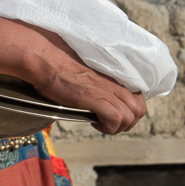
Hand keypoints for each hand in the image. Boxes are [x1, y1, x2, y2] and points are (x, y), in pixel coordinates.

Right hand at [25, 27, 146, 134]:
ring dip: (117, 127)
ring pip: (130, 117)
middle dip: (127, 122)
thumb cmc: (57, 61)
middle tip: (108, 122)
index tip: (113, 112)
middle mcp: (114, 82)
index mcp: (113, 74)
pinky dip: (108, 127)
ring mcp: (106, 89)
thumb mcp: (85, 69)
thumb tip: (95, 87)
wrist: (44, 58)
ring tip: (100, 123)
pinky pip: (116, 119)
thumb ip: (98, 77)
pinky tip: (93, 122)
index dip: (129, 109)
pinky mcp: (95, 97)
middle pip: (139, 109)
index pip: (138, 96)